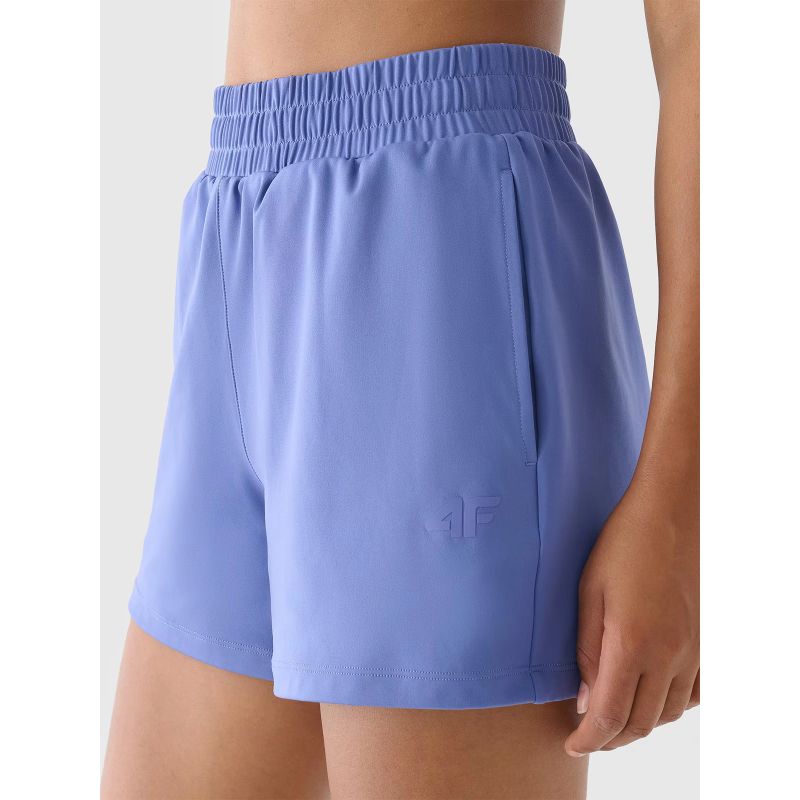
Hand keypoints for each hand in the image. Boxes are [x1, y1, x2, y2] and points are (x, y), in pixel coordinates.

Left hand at [565, 473, 698, 756]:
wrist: (670, 514)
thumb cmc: (621, 545)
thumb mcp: (588, 592)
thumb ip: (586, 650)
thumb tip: (584, 698)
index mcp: (632, 642)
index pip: (609, 715)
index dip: (587, 739)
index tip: (571, 744)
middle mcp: (669, 655)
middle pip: (640, 723)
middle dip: (609, 739)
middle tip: (585, 734)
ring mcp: (693, 650)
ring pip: (668, 714)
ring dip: (638, 724)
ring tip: (611, 715)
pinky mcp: (705, 641)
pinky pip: (693, 694)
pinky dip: (669, 706)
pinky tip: (649, 693)